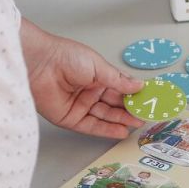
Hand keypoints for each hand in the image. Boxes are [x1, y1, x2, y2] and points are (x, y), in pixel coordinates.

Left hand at [20, 19, 144, 138]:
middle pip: (114, 104)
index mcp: (97, 76)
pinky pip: (90, 126)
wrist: (39, 64)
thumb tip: (138, 86)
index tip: (149, 100)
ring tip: (137, 124)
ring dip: (121, 121)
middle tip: (146, 115)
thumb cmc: (65, 57)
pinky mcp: (69, 118)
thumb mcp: (99, 66)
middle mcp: (89, 91)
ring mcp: (80, 105)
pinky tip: (121, 131)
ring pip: (104, 116)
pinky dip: (106, 130)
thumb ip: (118, 80)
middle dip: (130, 110)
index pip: (120, 89)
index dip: (134, 95)